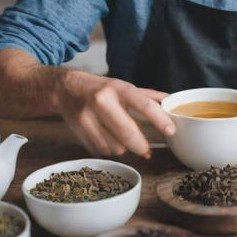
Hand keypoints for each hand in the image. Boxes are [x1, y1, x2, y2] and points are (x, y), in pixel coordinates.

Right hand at [58, 71, 174, 158]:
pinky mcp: (79, 132)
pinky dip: (109, 149)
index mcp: (118, 88)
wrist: (66, 89)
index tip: (170, 131)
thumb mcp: (124, 87)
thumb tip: (170, 101)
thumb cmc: (101, 89)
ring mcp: (88, 117)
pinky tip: (108, 140)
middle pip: (127, 133)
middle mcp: (102, 101)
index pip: (143, 105)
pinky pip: (101, 150)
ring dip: (124, 148)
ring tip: (122, 139)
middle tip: (147, 149)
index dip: (159, 120)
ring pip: (115, 146)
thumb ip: (148, 96)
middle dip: (141, 145)